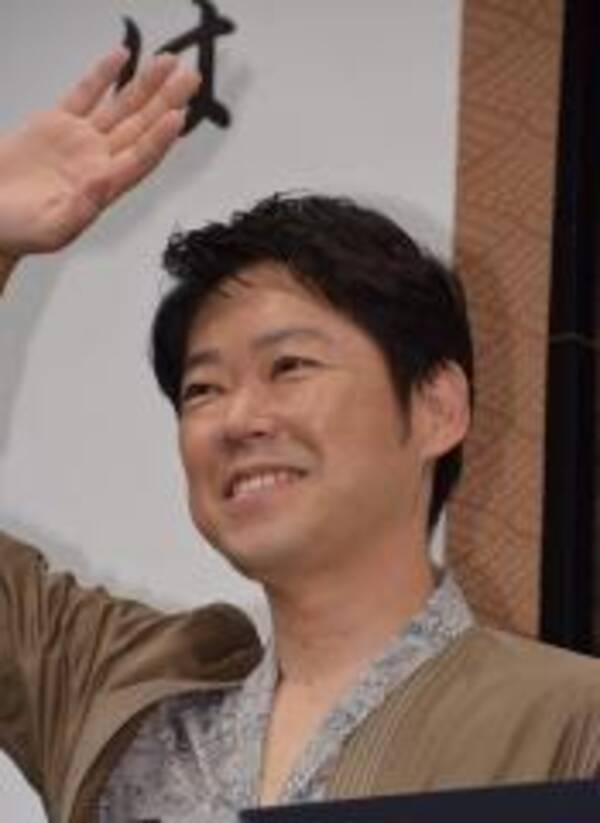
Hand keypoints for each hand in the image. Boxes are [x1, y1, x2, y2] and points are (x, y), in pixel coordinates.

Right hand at [0, 48, 199, 257]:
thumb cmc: (16, 232)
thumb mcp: (49, 229)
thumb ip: (80, 209)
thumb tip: (103, 182)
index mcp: (101, 188)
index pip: (139, 157)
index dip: (160, 137)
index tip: (178, 113)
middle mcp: (97, 161)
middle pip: (141, 127)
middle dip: (167, 101)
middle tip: (191, 78)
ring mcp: (79, 141)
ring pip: (120, 107)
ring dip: (145, 85)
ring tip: (168, 61)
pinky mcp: (56, 125)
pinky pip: (85, 94)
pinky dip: (103, 75)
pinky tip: (122, 57)